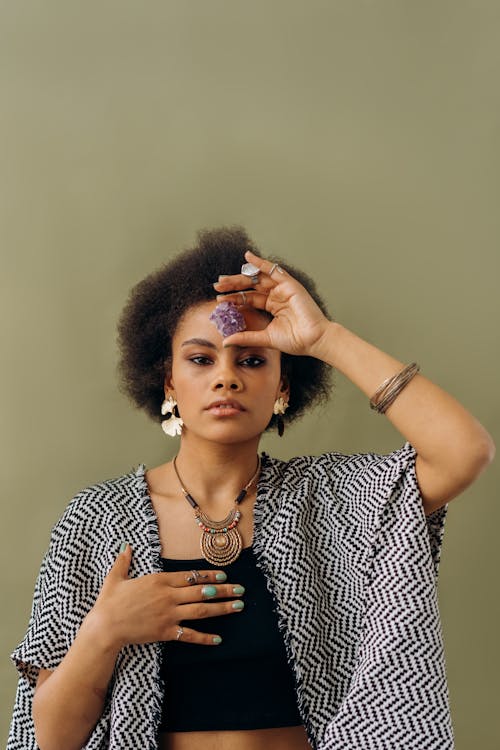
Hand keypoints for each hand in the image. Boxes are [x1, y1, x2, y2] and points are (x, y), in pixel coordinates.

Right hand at [88, 544, 243, 648]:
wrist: (105, 627)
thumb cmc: (109, 602)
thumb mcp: (116, 578)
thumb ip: (124, 561)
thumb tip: (126, 547)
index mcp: (159, 580)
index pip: (190, 576)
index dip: (208, 574)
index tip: (223, 574)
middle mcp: (168, 596)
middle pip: (201, 591)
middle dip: (223, 589)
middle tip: (240, 589)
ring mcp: (169, 614)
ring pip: (201, 610)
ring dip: (221, 608)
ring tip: (238, 606)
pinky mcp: (166, 632)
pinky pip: (189, 634)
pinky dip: (205, 637)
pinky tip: (219, 638)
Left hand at [213, 250, 329, 356]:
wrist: (313, 340)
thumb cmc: (296, 341)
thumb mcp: (265, 338)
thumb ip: (246, 337)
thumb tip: (226, 341)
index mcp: (272, 306)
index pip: (249, 299)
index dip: (234, 298)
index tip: (218, 301)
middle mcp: (276, 295)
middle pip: (251, 286)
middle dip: (233, 286)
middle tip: (217, 286)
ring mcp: (283, 288)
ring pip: (257, 278)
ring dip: (240, 277)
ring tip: (223, 279)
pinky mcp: (290, 284)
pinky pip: (273, 270)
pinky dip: (260, 263)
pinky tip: (248, 257)